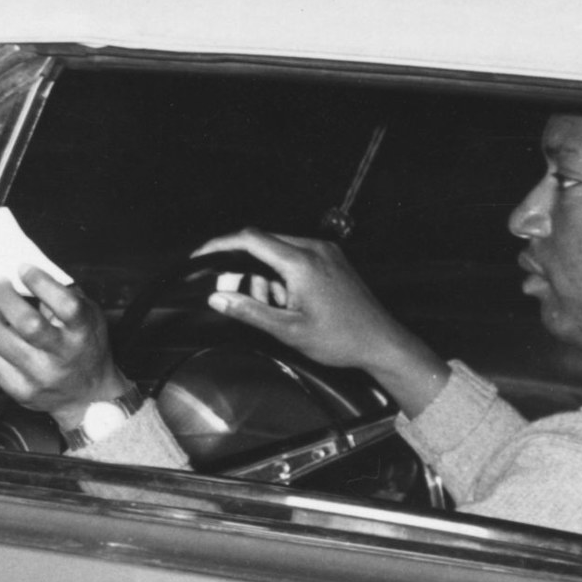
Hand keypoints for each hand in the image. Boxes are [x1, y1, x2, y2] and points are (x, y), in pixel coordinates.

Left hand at [0, 271, 134, 429]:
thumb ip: (65, 294)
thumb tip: (28, 272)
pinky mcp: (19, 390)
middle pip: (25, 322)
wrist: (88, 397)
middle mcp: (62, 356)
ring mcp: (39, 376)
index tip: (24, 269)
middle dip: (4, 295)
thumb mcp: (89, 317)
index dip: (39, 282)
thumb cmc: (85, 348)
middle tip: (0, 284)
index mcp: (82, 333)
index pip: (64, 304)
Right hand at [193, 229, 445, 416]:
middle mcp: (314, 248)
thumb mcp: (288, 330)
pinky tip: (289, 300)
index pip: (250, 239)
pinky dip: (282, 273)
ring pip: (279, 249)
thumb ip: (250, 311)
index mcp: (302, 262)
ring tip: (276, 306)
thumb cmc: (340, 339)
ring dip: (265, 273)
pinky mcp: (332, 258)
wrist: (381, 342)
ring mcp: (326, 251)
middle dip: (244, 267)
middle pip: (263, 241)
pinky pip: (296, 254)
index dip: (220, 244)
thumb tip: (217, 297)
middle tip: (238, 295)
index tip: (200, 257)